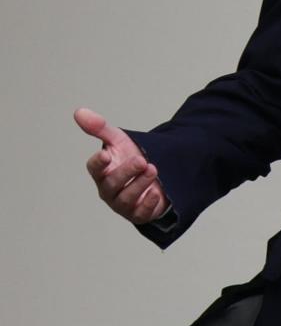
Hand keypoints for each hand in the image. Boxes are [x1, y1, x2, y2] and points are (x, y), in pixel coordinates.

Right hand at [74, 107, 168, 223]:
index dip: (98, 163)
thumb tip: (79, 111)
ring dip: (140, 184)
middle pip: (112, 183)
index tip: (106, 155)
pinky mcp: (139, 213)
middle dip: (126, 172)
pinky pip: (141, 213)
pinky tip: (156, 194)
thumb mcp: (118, 140)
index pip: (94, 169)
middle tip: (142, 161)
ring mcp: (123, 203)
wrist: (155, 174)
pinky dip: (147, 204)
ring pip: (126, 198)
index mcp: (102, 171)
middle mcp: (109, 189)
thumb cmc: (129, 157)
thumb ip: (100, 128)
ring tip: (153, 169)